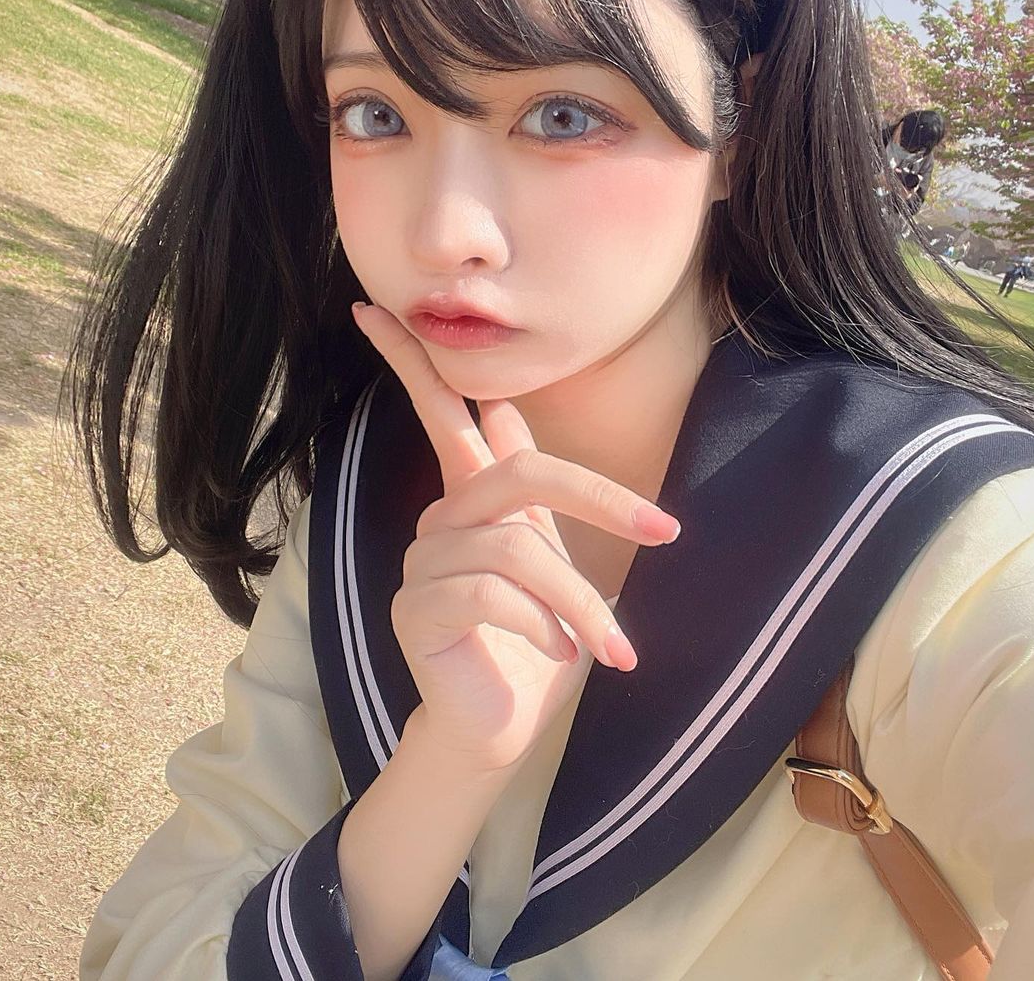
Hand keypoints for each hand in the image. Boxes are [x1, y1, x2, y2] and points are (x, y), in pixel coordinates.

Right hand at [350, 301, 681, 773]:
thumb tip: (501, 407)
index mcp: (470, 496)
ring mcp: (422, 563)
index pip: (436, 409)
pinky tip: (561, 656)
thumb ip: (528, 490)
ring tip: (611, 647)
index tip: (368, 306)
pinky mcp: (417, 610)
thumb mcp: (548, 557)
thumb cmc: (535, 641)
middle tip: (665, 532)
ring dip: (580, 602)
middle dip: (601, 499)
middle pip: (520, 472)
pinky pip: (494, 595)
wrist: (501, 727)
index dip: (406, 357)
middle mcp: (441, 519)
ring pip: (519, 548)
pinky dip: (546, 626)